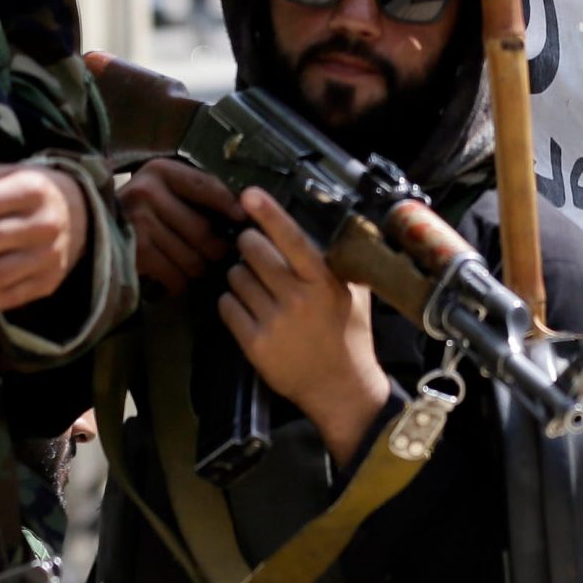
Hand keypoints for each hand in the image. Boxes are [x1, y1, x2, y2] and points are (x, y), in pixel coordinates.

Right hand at [122, 158, 246, 294]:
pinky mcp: (135, 253)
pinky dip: (181, 282)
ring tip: (196, 266)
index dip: (229, 206)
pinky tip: (177, 278)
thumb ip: (196, 192)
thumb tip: (242, 210)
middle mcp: (148, 193)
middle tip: (218, 254)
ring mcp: (139, 223)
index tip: (243, 219)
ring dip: (199, 268)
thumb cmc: (138, 208)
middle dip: (216, 249)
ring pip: (192, 258)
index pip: (207, 187)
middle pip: (203, 231)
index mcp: (160, 171)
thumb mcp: (162, 186)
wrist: (87, 226)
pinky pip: (175, 276)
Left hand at [217, 187, 390, 465]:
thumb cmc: (350, 336)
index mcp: (323, 282)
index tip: (249, 194)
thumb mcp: (354, 294)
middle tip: (253, 249)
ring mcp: (274, 322)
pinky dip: (232, 303)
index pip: (292, 238)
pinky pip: (227, 306)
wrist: (340, 388)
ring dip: (240, 276)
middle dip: (249, 245)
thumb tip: (325, 229)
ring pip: (236, 278)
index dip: (269, 213)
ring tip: (256, 287)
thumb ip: (338, 263)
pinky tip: (247, 308)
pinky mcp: (254, 344)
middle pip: (253, 251)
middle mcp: (297, 298)